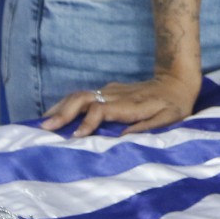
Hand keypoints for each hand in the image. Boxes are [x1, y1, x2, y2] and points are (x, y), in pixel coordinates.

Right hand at [39, 68, 201, 137]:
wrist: (176, 81)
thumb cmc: (174, 104)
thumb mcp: (170, 118)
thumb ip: (148, 126)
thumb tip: (123, 137)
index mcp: (130, 104)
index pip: (102, 109)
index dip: (87, 122)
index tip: (76, 136)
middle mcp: (115, 95)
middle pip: (83, 98)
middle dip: (63, 112)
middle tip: (46, 128)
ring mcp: (110, 91)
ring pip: (79, 95)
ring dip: (60, 107)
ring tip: (43, 123)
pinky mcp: (108, 91)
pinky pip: (83, 96)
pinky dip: (66, 105)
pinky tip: (56, 115)